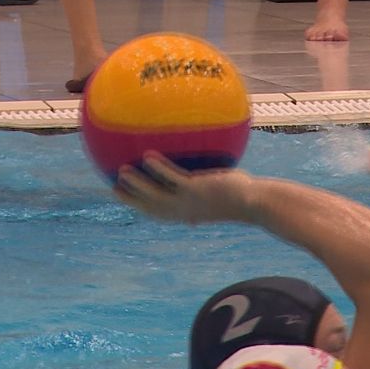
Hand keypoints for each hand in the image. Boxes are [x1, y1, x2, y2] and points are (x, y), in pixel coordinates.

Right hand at [114, 151, 256, 223]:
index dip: (140, 206)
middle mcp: (184, 211)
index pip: (159, 212)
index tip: (125, 197)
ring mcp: (189, 201)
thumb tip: (207, 173)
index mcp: (187, 213)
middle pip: (150, 208)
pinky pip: (172, 178)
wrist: (256, 202)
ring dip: (137, 184)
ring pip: (156, 195)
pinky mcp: (196, 189)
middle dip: (131, 199)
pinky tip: (148, 155)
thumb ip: (210, 185)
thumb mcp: (222, 192)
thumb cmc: (244, 197)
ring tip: (121, 170)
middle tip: (113, 187)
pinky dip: (159, 168)